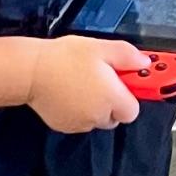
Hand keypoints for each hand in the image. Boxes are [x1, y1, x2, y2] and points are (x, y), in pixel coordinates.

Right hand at [27, 36, 142, 133]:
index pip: (133, 110)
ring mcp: (80, 124)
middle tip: (99, 80)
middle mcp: (98, 116)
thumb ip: (127, 56)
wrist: (31, 72)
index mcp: (112, 99)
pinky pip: (78, 121)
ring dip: (94, 106)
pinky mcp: (63, 126)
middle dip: (111, 101)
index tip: (122, 83)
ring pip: (95, 119)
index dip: (129, 96)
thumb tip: (145, 63)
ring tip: (79, 83)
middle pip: (114, 116)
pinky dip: (77, 110)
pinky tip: (66, 92)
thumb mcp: (100, 48)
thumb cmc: (66, 58)